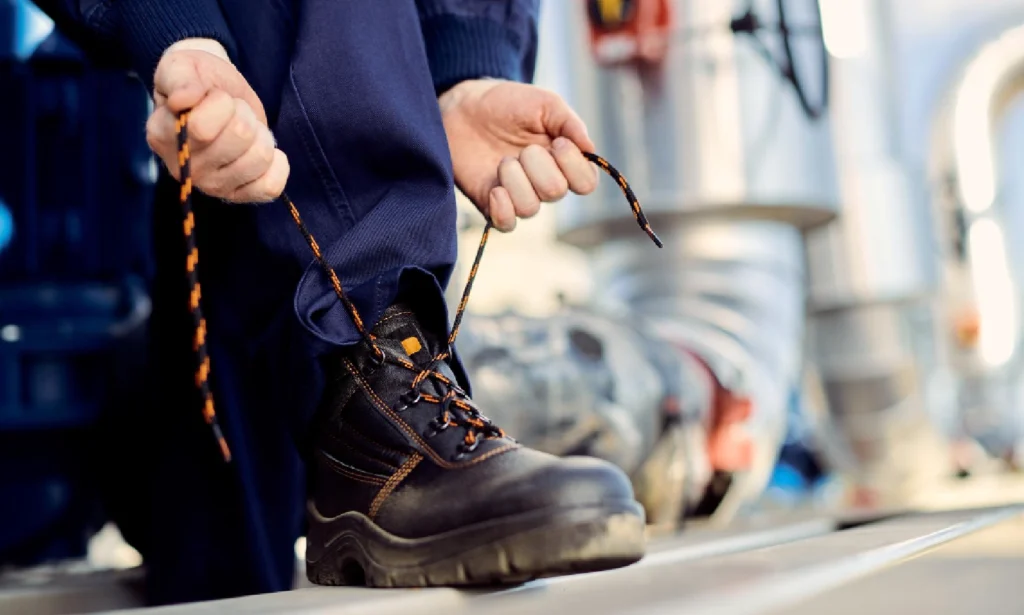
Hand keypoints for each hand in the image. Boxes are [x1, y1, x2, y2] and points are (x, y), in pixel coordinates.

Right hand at [145, 38, 289, 202]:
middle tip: (233, 110)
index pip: (202, 127)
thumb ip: (178, 78)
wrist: (217, 94)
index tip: (214, 96)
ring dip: (261, 134)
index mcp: (162, 136)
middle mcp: (185, 169)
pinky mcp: (240, 195)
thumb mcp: (182, 66)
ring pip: (261, 157)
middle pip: (240, 136)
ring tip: (245, 128)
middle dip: (243, 113)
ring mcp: (212, 186)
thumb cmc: (198, 80)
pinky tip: (261, 149)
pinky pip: (271, 186)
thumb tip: (182, 100)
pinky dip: (277, 164)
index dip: (220, 102)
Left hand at [439, 79, 599, 231]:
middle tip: (523, 148)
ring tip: (503, 161)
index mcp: (563, 160)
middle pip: (555, 192)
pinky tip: (495, 189)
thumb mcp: (544, 103)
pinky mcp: (492, 204)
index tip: (557, 142)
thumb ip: (569, 123)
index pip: (586, 183)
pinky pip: (507, 224)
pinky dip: (503, 210)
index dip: (574, 166)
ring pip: (530, 208)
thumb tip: (590, 149)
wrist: (465, 107)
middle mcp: (545, 182)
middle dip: (537, 166)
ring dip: (515, 180)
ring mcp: (519, 195)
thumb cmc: (508, 103)